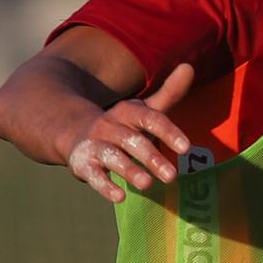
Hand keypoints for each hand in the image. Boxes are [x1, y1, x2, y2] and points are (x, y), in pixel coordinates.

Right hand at [64, 63, 196, 202]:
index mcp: (127, 112)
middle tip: (173, 176)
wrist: (73, 132)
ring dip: (129, 170)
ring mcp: (95, 146)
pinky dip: (105, 186)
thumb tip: (189, 66)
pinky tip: (119, 197)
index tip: (187, 147)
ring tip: (147, 184)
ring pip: (112, 157)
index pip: (149, 118)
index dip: (168, 131)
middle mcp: (109, 126)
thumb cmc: (123, 126)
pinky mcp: (83, 165)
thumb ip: (169, 93)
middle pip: (132, 140)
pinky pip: (94, 175)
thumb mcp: (144, 110)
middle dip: (151, 157)